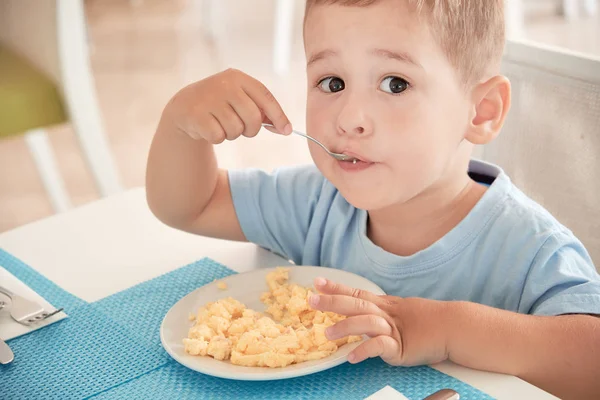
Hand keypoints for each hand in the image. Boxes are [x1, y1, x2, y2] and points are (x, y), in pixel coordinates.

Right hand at [165, 68, 291, 142]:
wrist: (186, 105)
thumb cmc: (221, 104)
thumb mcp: (240, 100)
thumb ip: (262, 110)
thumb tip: (285, 129)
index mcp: (238, 78)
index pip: (265, 97)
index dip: (279, 116)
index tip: (287, 131)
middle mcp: (224, 85)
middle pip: (253, 118)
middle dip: (251, 129)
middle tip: (242, 128)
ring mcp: (209, 99)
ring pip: (236, 130)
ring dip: (232, 134)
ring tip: (222, 124)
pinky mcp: (196, 114)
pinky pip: (219, 136)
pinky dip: (217, 137)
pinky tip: (209, 127)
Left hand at [309, 277, 450, 365]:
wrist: (454, 326)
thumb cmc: (428, 321)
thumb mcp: (400, 312)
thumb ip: (380, 314)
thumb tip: (360, 319)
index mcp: (383, 305)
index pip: (356, 292)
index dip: (336, 287)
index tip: (317, 282)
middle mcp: (385, 313)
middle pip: (355, 303)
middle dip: (332, 301)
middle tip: (311, 300)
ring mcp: (392, 329)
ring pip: (365, 323)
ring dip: (345, 327)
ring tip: (327, 335)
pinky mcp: (400, 347)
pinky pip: (379, 346)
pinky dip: (364, 350)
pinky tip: (352, 357)